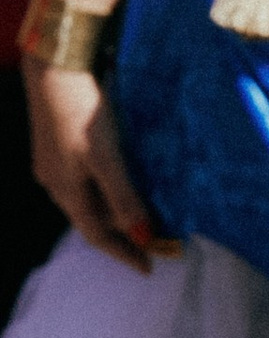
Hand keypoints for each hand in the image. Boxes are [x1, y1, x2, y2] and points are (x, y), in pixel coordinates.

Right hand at [24, 58, 165, 271]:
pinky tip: (114, 181)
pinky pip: (80, 181)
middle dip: (118, 236)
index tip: (147, 268)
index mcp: (66, 190)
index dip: (123, 253)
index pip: (97, 235)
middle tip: (148, 245)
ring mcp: (52, 164)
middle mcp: (54, 182)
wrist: (54, 69)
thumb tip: (144, 237)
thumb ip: (124, 198)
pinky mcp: (55, 145)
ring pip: (83, 200)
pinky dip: (101, 191)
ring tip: (137, 218)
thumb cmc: (81, 112)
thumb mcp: (107, 159)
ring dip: (110, 213)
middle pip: (89, 220)